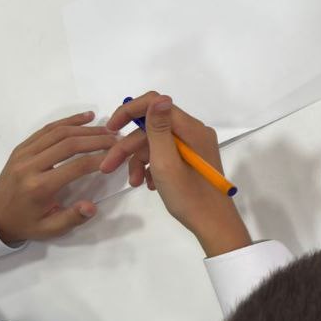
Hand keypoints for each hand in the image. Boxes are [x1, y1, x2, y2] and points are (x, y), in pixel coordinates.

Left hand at [0, 112, 118, 244]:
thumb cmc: (27, 222)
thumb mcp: (49, 229)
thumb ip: (72, 218)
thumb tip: (91, 206)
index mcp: (38, 187)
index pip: (76, 167)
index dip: (101, 158)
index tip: (118, 154)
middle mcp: (29, 166)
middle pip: (69, 145)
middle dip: (97, 139)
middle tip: (118, 138)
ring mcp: (23, 154)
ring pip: (59, 133)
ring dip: (86, 129)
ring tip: (107, 129)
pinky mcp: (22, 147)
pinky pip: (47, 129)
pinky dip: (69, 121)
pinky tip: (87, 117)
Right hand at [102, 94, 249, 257]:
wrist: (212, 224)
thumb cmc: (188, 195)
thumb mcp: (166, 162)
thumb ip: (159, 129)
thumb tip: (160, 97)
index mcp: (191, 129)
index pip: (156, 103)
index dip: (130, 112)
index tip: (110, 129)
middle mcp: (195, 132)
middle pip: (153, 128)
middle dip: (129, 147)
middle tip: (107, 168)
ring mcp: (194, 146)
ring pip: (156, 144)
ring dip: (139, 161)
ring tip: (133, 183)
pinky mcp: (192, 159)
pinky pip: (166, 155)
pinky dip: (152, 167)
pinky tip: (147, 184)